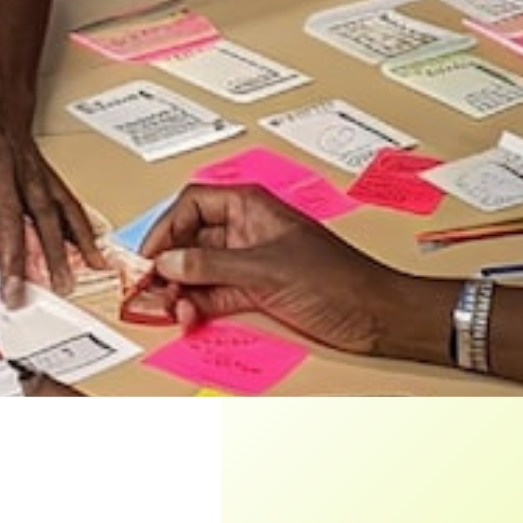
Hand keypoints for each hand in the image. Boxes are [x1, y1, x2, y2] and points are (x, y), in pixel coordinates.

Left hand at [0, 99, 105, 305]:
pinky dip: (83, 234)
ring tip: (59, 284)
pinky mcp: (48, 180)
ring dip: (54, 252)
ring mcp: (30, 176)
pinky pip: (68, 207)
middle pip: (9, 218)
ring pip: (45, 215)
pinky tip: (91, 257)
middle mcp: (2, 170)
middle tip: (13, 295)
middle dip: (13, 260)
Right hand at [132, 183, 424, 356]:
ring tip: (172, 311)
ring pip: (199, 269)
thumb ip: (212, 267)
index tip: (147, 257)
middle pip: (190, 238)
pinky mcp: (256, 290)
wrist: (374, 314)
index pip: (192, 204)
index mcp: (251, 206)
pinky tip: (188, 317)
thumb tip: (168, 264)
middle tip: (148, 290)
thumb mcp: (266, 270)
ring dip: (180, 289)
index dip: (166, 228)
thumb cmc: (335, 279)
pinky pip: (214, 293)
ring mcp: (250, 261)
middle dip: (168, 263)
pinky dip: (197, 304)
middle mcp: (246, 229)